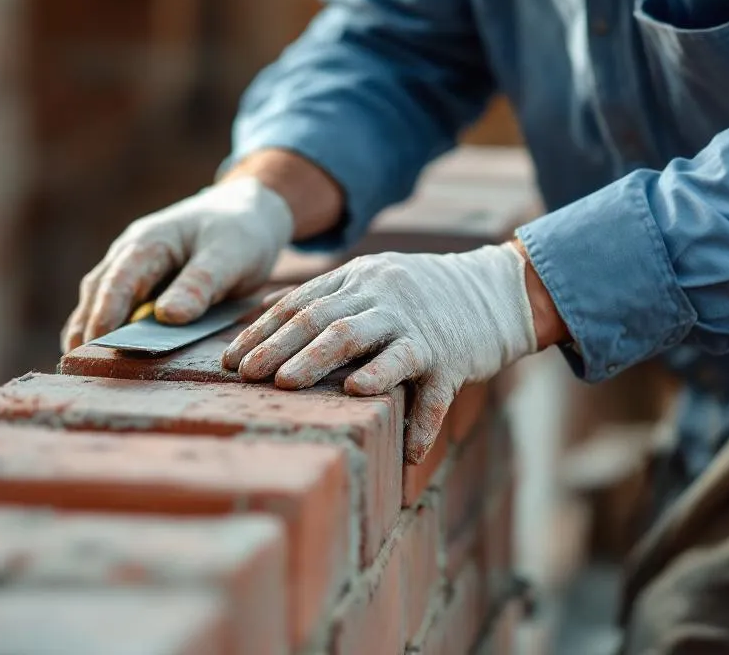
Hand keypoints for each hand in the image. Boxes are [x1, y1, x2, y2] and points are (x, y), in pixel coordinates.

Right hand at [61, 178, 292, 351]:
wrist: (244, 214)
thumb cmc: (238, 232)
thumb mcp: (230, 255)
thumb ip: (200, 283)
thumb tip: (168, 316)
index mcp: (150, 242)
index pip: (119, 280)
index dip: (107, 312)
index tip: (97, 343)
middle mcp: (130, 254)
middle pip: (98, 292)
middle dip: (87, 327)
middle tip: (80, 365)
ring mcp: (131, 269)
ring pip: (99, 299)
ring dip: (88, 329)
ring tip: (81, 366)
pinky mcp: (140, 285)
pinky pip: (116, 307)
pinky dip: (106, 328)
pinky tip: (101, 353)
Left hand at [222, 243, 540, 462]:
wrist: (500, 291)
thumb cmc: (424, 296)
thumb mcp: (374, 281)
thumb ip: (328, 298)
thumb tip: (267, 316)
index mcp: (360, 280)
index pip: (302, 304)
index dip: (262, 332)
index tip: (229, 360)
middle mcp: (385, 298)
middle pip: (325, 321)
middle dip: (281, 349)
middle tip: (246, 375)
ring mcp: (418, 329)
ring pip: (366, 343)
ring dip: (324, 365)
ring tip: (289, 386)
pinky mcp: (451, 359)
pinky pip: (431, 394)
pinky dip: (418, 424)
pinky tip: (402, 449)